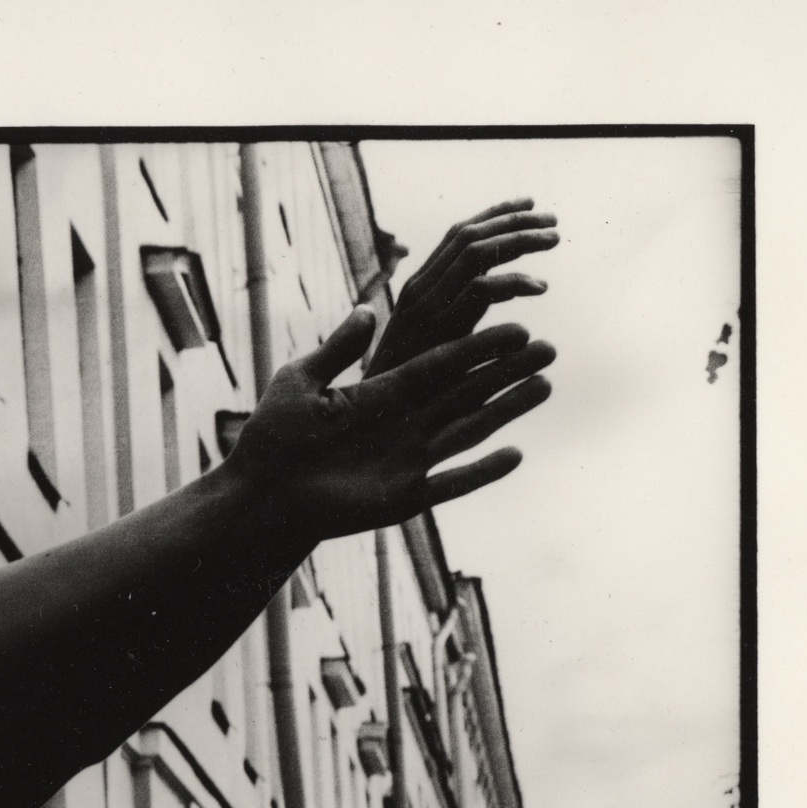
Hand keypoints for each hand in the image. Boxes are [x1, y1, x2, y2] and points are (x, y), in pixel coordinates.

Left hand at [229, 311, 553, 535]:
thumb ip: (337, 349)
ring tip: (546, 385)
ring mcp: (406, 462)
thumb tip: (367, 308)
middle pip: (464, 393)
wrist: (259, 497)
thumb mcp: (301, 384)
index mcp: (381, 395)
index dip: (476, 347)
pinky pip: (451, 485)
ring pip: (468, 431)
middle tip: (547, 348)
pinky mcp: (403, 499)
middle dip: (505, 371)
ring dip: (507, 411)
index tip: (514, 326)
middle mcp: (402, 426)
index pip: (439, 365)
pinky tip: (516, 455)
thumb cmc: (270, 442)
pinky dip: (481, 473)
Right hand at [366, 200, 558, 379]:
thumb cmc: (405, 389)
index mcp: (418, 288)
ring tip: (554, 240)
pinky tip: (539, 288)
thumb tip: (501, 303)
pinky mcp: (438, 328)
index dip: (495, 214)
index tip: (530, 206)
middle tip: (553, 221)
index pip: (457, 234)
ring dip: (520, 240)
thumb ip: (458, 316)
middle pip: (469, 235)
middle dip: (514, 221)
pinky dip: (515, 282)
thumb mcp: (431, 343)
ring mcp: (427, 307)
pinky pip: (481, 288)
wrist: (372, 421)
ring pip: (477, 253)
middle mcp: (420, 290)